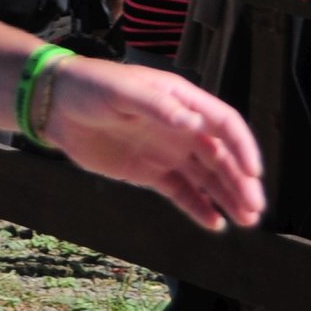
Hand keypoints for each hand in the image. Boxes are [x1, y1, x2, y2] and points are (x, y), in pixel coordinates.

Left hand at [39, 58, 266, 230]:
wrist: (56, 105)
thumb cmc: (91, 86)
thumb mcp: (124, 91)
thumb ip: (159, 108)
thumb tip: (194, 124)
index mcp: (182, 101)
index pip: (224, 124)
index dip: (242, 148)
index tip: (253, 174)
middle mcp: (182, 127)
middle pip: (221, 157)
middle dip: (240, 182)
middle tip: (254, 209)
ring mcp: (167, 151)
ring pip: (206, 178)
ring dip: (227, 197)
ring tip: (246, 221)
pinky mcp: (149, 172)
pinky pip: (181, 192)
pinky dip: (198, 207)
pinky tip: (215, 224)